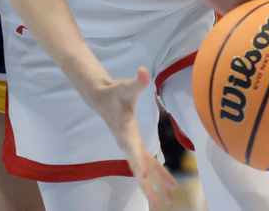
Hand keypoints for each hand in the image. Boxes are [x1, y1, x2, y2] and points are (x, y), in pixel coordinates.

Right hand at [85, 67, 175, 206]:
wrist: (100, 98)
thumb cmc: (114, 92)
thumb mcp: (125, 86)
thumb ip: (137, 82)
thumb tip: (143, 71)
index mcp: (125, 131)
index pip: (132, 149)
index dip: (138, 161)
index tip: (144, 175)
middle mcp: (127, 143)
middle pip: (138, 167)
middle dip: (148, 185)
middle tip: (158, 203)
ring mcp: (130, 146)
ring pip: (144, 169)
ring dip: (155, 184)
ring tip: (169, 199)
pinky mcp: (134, 145)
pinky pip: (147, 163)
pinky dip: (157, 174)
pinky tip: (168, 184)